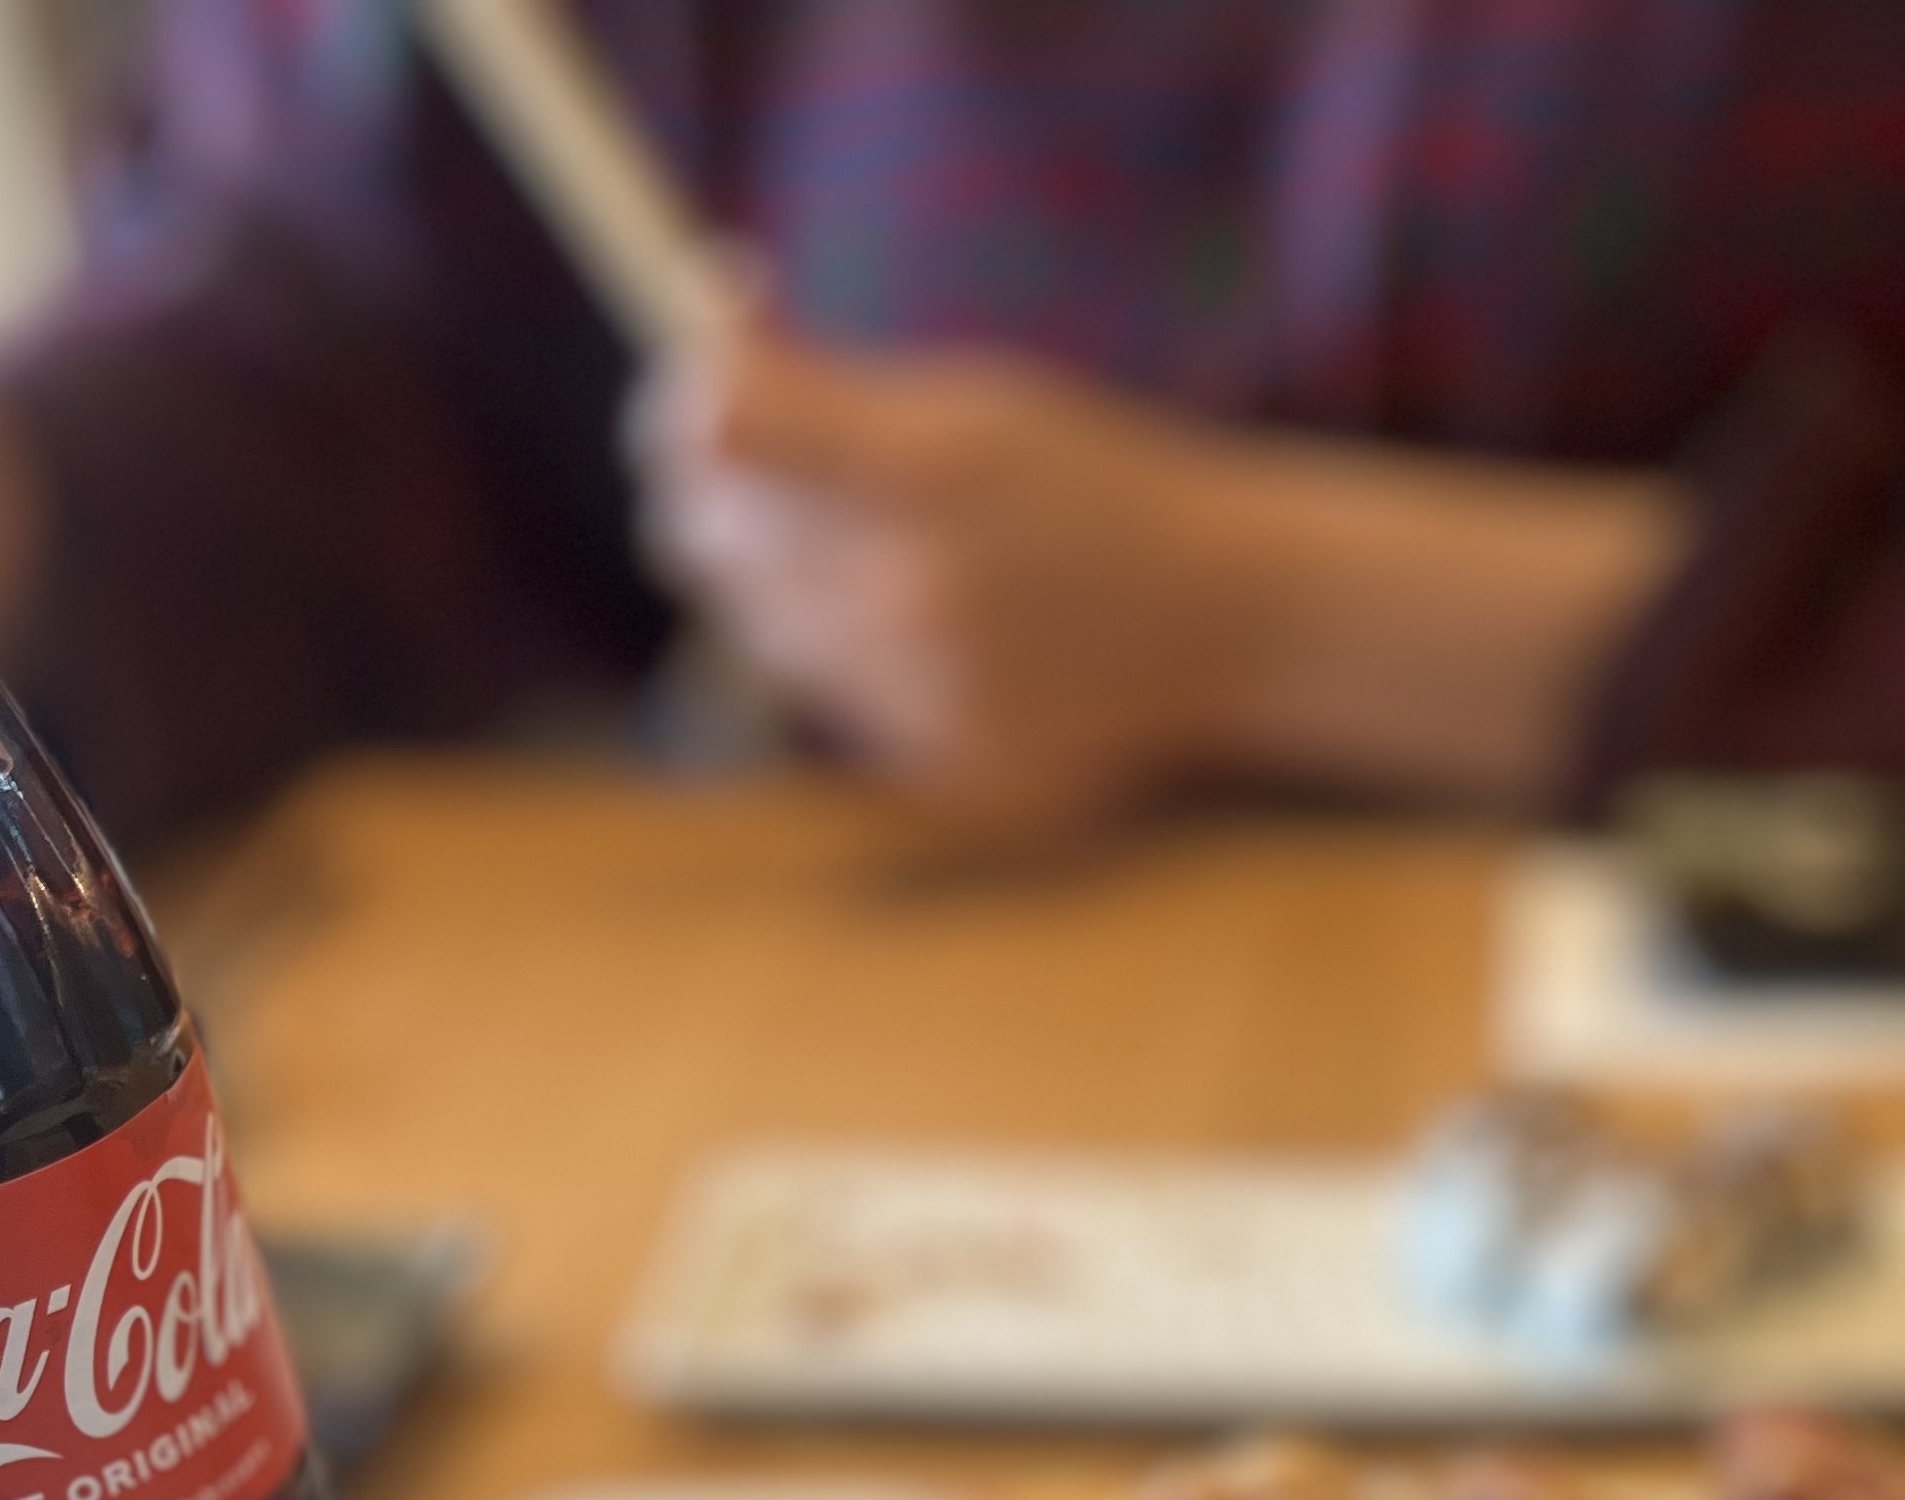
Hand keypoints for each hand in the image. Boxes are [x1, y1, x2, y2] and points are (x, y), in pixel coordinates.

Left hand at [632, 332, 1266, 838]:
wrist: (1222, 620)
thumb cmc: (1090, 487)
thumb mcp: (973, 402)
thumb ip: (827, 383)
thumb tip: (700, 317)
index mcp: (928, 472)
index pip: (718, 427)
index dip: (682, 404)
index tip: (692, 394)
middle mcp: (916, 596)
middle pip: (712, 538)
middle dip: (724, 497)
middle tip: (771, 477)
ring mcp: (926, 699)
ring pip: (760, 634)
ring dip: (786, 590)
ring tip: (882, 560)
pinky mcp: (940, 776)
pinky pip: (833, 712)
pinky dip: (856, 670)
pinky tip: (936, 640)